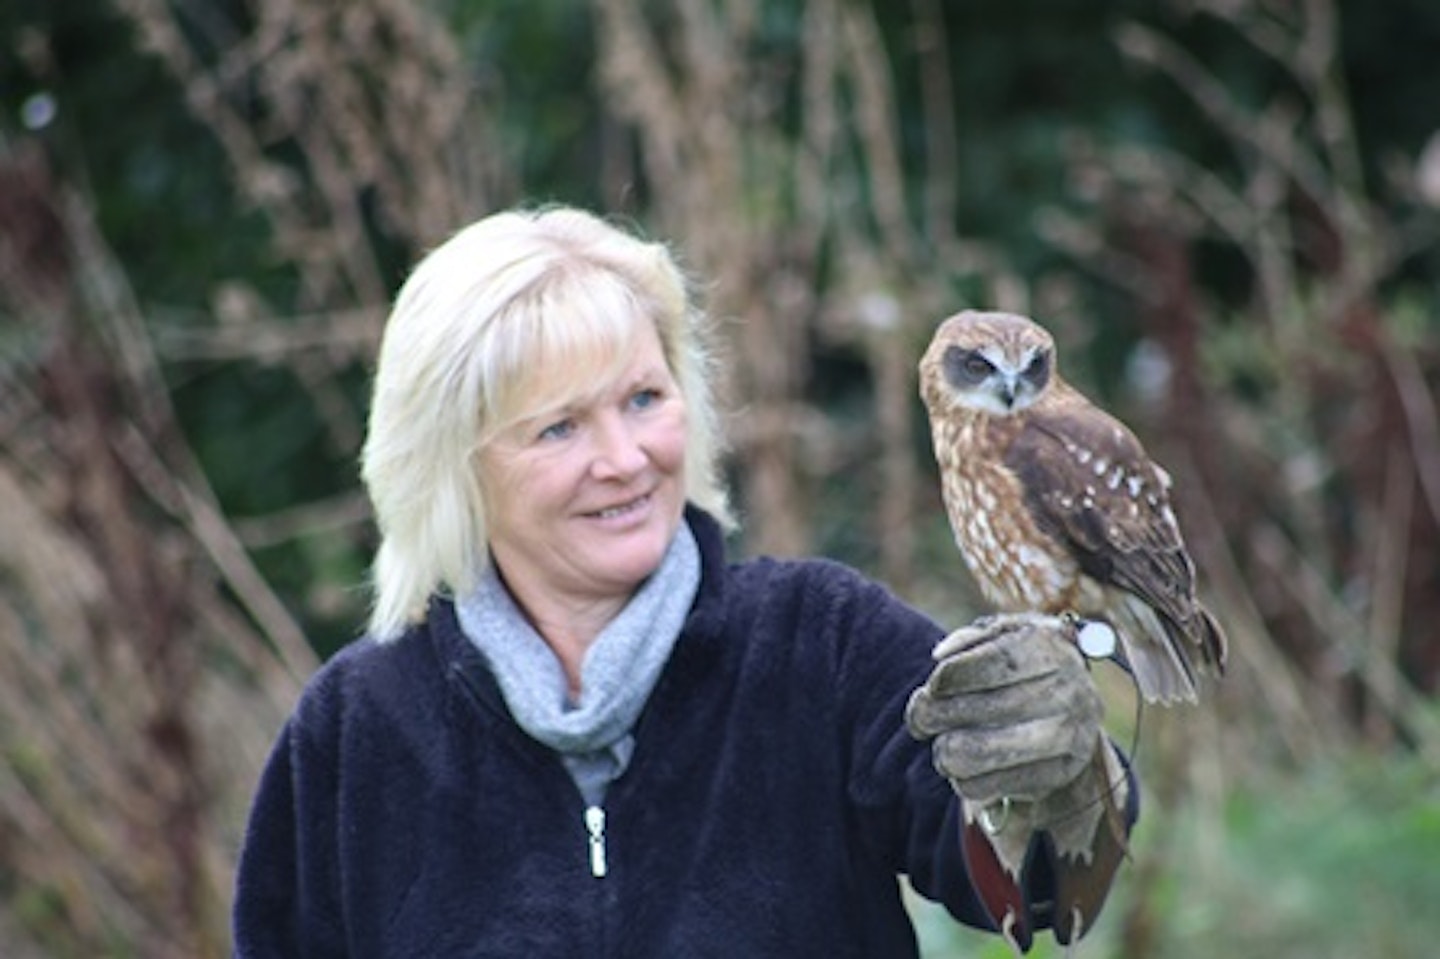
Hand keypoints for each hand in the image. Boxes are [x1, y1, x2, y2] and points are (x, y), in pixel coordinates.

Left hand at [905, 613, 1102, 806]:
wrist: (1076, 711)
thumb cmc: (1024, 665)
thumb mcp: (1005, 636)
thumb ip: (971, 638)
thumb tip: (941, 656)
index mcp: (1050, 652)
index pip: (991, 664)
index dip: (948, 676)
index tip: (933, 685)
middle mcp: (1065, 695)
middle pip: (972, 711)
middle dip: (930, 713)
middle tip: (922, 714)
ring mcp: (1064, 740)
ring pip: (968, 755)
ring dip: (942, 748)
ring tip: (943, 740)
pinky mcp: (1053, 777)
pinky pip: (978, 786)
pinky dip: (960, 777)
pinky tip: (968, 762)